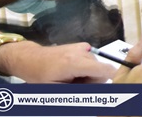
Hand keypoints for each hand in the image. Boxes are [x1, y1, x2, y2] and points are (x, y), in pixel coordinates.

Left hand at [0, 41, 114, 82]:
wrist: (30, 58)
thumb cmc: (38, 76)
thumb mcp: (55, 90)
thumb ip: (77, 92)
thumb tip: (96, 95)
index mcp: (75, 63)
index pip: (106, 70)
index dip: (111, 81)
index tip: (104, 91)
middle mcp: (82, 52)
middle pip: (101, 71)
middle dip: (92, 82)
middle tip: (75, 86)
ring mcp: (83, 47)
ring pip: (97, 67)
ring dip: (88, 76)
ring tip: (71, 79)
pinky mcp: (82, 46)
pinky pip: (91, 61)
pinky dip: (85, 68)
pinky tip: (72, 71)